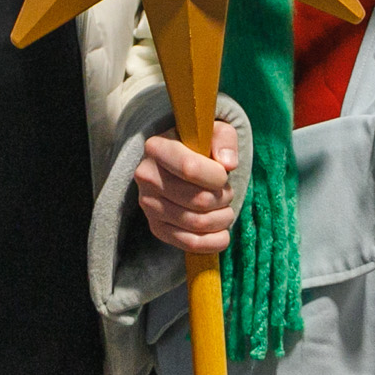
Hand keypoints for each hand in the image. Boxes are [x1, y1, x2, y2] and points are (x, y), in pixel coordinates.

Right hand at [134, 118, 240, 253]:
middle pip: (198, 200)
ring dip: (222, 218)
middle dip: (223, 198)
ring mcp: (149, 205)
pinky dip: (214, 242)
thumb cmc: (199, 145)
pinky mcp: (156, 227)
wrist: (178, 162)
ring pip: (197, 223)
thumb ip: (224, 140)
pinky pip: (189, 243)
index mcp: (156, 148)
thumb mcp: (214, 131)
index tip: (225, 173)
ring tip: (225, 208)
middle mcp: (146, 177)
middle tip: (227, 191)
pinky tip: (222, 232)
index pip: (190, 169)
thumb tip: (228, 163)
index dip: (217, 177)